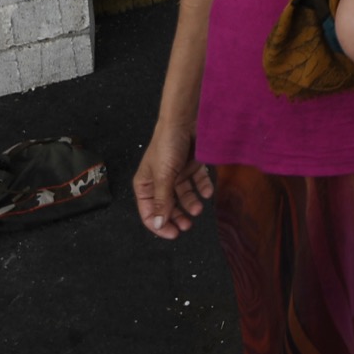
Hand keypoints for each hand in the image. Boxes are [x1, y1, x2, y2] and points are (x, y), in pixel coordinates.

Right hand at [133, 124, 213, 239]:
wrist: (185, 119)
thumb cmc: (168, 145)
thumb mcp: (164, 176)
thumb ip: (162, 201)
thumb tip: (157, 225)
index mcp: (146, 184)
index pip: (149, 212)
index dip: (159, 225)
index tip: (173, 234)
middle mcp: (160, 181)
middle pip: (167, 206)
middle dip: (177, 217)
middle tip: (188, 225)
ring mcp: (176, 174)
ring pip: (183, 196)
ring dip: (191, 204)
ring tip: (198, 209)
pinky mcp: (192, 166)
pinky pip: (197, 182)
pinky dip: (202, 188)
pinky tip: (208, 192)